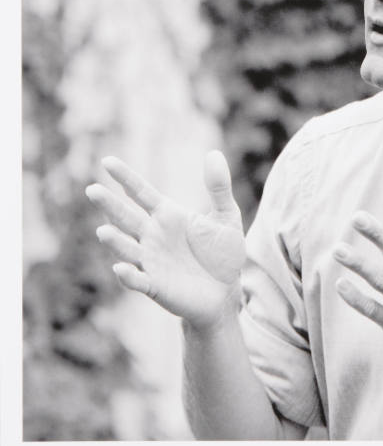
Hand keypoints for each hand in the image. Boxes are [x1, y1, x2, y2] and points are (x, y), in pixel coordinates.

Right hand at [85, 151, 245, 330]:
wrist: (226, 292)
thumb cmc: (223, 252)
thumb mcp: (226, 216)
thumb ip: (218, 187)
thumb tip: (214, 153)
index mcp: (167, 215)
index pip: (141, 192)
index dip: (125, 177)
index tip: (107, 161)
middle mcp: (153, 236)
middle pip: (126, 217)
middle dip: (109, 205)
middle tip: (92, 190)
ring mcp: (151, 261)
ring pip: (127, 248)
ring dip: (115, 241)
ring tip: (103, 231)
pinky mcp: (155, 286)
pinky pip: (138, 280)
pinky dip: (128, 275)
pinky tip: (120, 268)